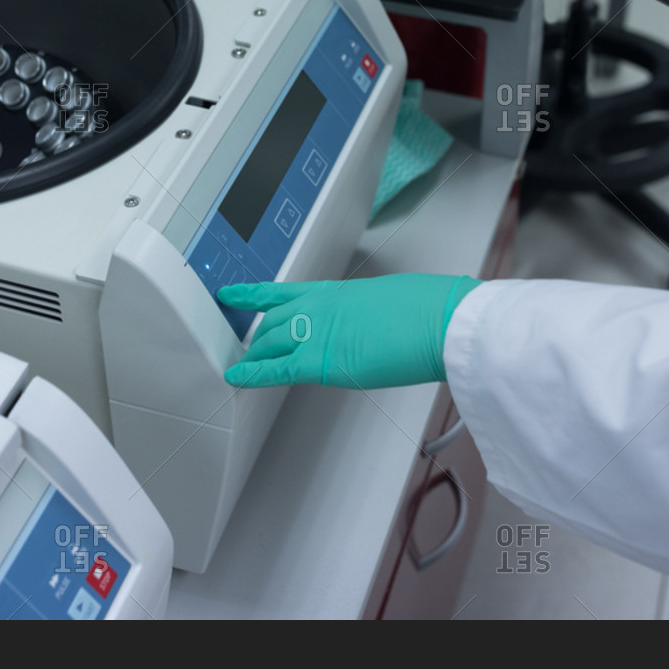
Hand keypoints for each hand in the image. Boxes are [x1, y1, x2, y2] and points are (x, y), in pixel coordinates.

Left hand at [218, 274, 480, 388]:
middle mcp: (318, 308)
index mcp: (334, 291)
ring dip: (255, 356)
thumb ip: (362, 311)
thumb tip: (364, 323)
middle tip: (248, 349)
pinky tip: (237, 377)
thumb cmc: (425, 307)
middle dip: (259, 338)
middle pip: (272, 322)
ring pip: (270, 343)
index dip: (251, 295)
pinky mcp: (321, 362)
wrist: (437, 320)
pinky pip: (277, 369)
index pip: (282, 293)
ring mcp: (317, 333)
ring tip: (242, 365)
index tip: (231, 293)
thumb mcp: (385, 298)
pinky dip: (253, 374)